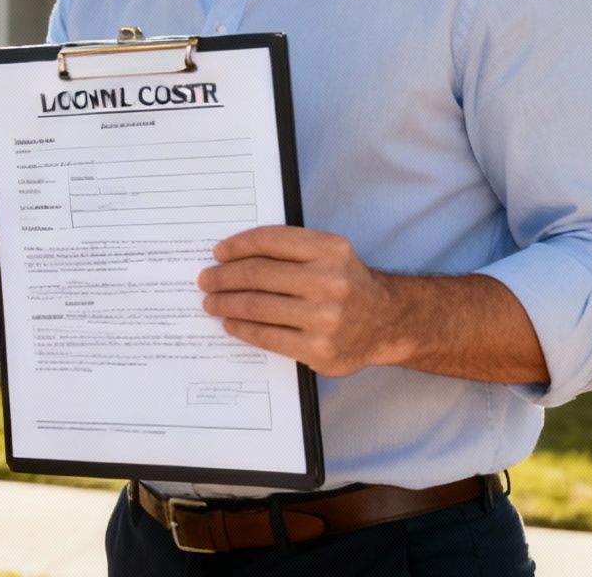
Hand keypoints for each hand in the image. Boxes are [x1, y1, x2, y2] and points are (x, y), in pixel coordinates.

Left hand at [196, 225, 402, 377]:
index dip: (238, 246)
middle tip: (206, 280)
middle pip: (258, 275)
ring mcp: (325, 318)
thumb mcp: (329, 254)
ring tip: (211, 302)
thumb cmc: (346, 283)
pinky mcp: (318, 349)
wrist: (385, 322)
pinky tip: (231, 322)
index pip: (270, 241)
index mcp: (331, 249)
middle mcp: (330, 281)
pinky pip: (267, 336)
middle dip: (224, 277)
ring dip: (226, 303)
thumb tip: (231, 255)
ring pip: (258, 306)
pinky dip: (242, 328)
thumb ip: (289, 249)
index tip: (218, 252)